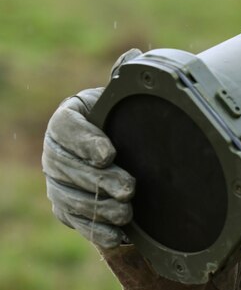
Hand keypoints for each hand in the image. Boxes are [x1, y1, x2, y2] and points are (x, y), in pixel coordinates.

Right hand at [41, 50, 140, 247]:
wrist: (114, 154)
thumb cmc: (116, 122)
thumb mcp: (118, 102)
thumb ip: (123, 82)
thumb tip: (136, 56)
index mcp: (66, 120)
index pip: (67, 128)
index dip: (87, 142)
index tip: (110, 153)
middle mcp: (54, 152)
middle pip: (70, 168)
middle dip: (101, 180)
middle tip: (130, 188)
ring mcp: (56, 182)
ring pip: (71, 197)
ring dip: (100, 207)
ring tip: (127, 211)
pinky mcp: (64, 208)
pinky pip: (75, 221)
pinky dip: (96, 230)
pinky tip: (117, 233)